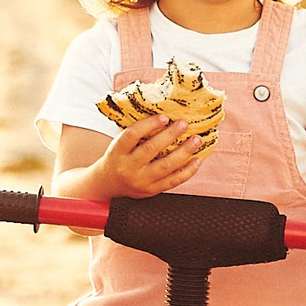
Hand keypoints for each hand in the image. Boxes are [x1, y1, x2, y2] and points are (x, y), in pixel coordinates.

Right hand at [93, 112, 208, 198]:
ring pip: (165, 166)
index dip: (148, 125)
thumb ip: (136, 133)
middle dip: (170, 135)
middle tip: (184, 124)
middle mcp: (128, 167)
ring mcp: (140, 181)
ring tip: (196, 140)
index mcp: (117, 152)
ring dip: (184, 152)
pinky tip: (197, 160)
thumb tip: (163, 116)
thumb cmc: (118, 157)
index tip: (164, 117)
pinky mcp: (151, 190)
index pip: (132, 135)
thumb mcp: (119, 144)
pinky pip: (173, 181)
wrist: (109, 183)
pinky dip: (187, 171)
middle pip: (150, 149)